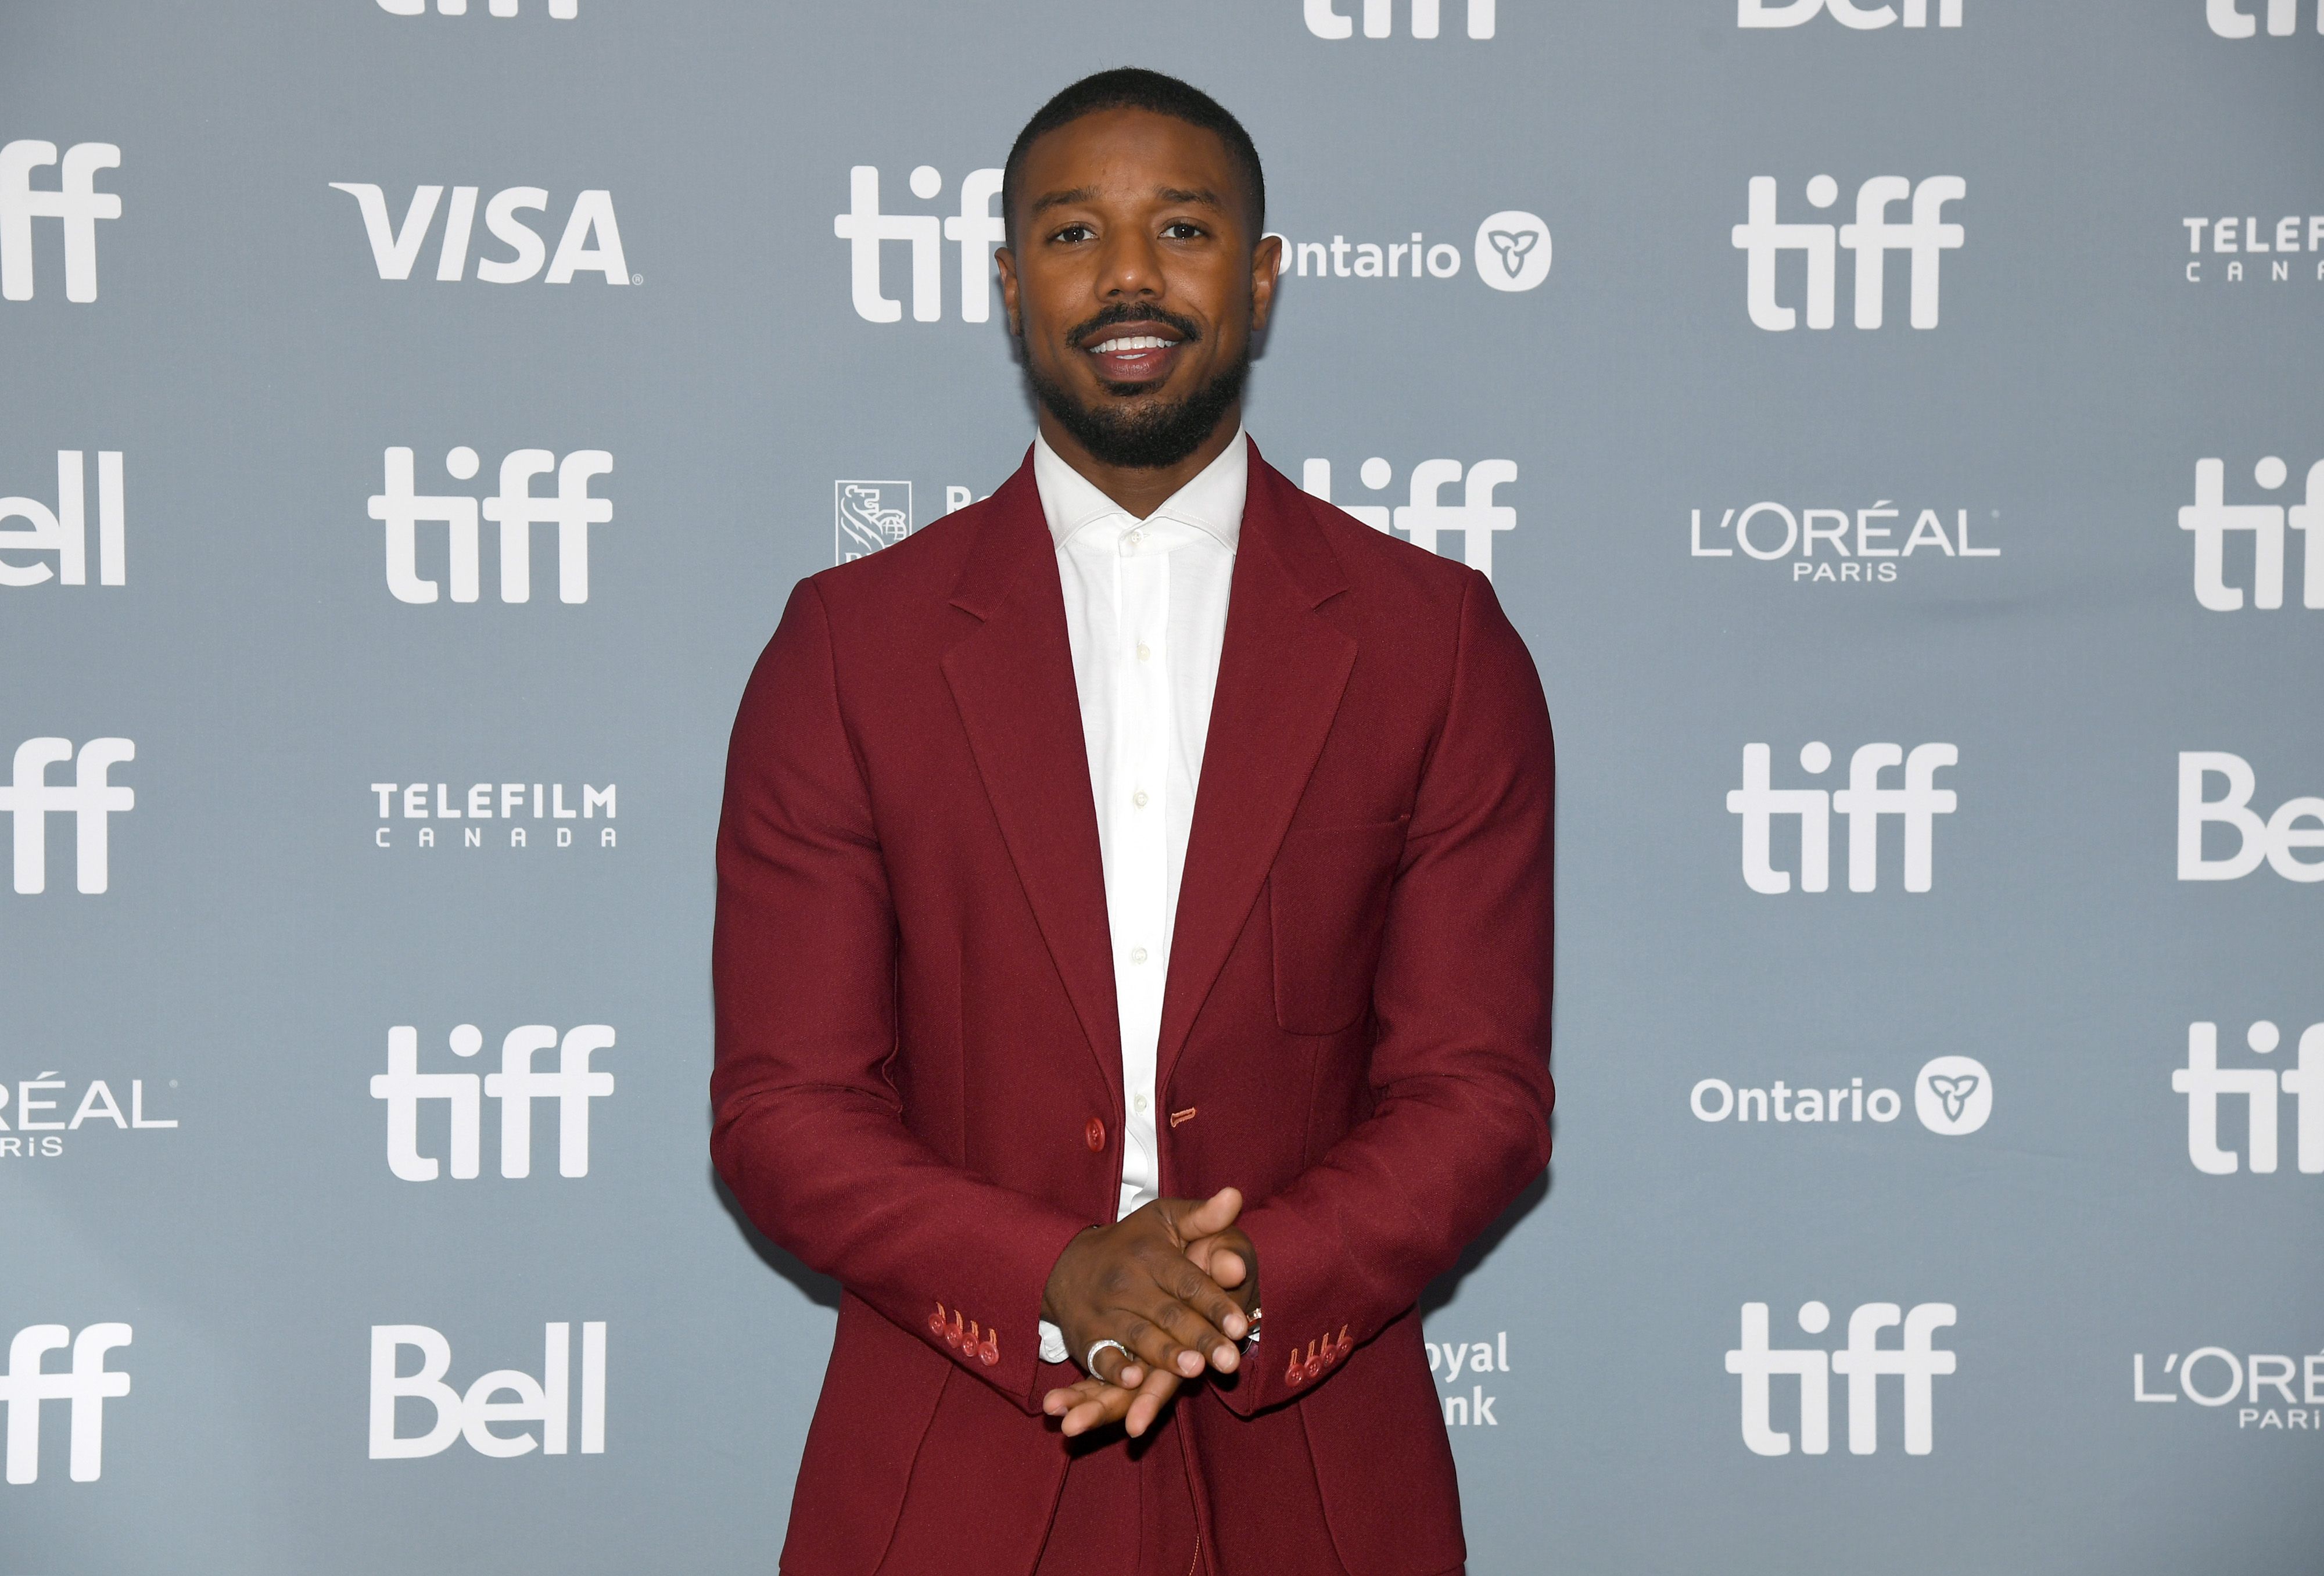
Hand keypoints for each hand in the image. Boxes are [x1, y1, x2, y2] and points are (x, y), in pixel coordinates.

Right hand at [1040, 1188, 1251, 1437]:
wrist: (1066, 1264)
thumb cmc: (1131, 1243)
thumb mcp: (1163, 1219)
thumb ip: (1203, 1216)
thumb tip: (1235, 1196)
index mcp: (1151, 1255)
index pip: (1188, 1282)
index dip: (1215, 1304)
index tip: (1240, 1326)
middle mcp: (1127, 1283)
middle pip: (1170, 1315)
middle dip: (1201, 1339)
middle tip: (1230, 1361)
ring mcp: (1105, 1312)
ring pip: (1140, 1337)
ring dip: (1166, 1356)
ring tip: (1195, 1370)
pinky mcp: (1086, 1337)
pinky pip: (1100, 1357)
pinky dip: (1115, 1369)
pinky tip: (1134, 1381)